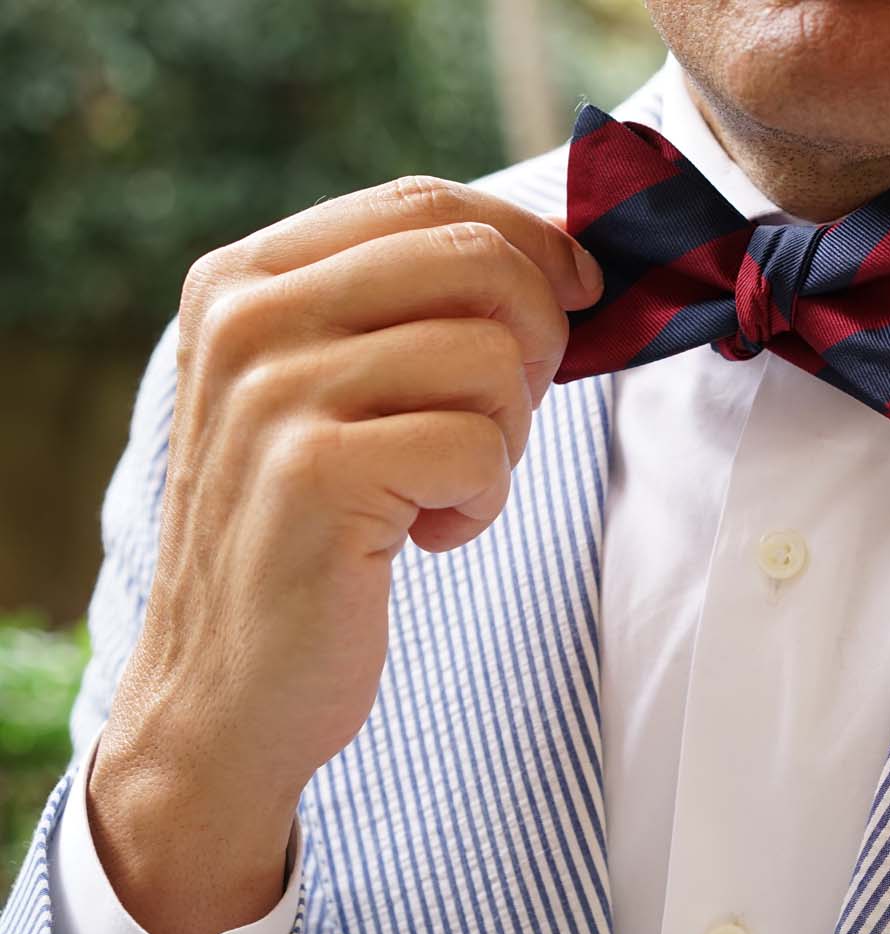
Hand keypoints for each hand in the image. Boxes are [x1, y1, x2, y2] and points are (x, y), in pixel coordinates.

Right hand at [86, 176, 602, 933]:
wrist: (229, 689)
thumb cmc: (311, 537)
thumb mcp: (333, 394)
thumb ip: (410, 312)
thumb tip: (564, 262)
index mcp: (247, 278)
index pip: (427, 202)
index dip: (529, 245)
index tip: (576, 298)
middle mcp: (247, 317)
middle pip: (476, 261)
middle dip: (534, 343)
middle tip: (499, 421)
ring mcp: (273, 392)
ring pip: (493, 356)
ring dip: (504, 438)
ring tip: (441, 489)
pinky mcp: (316, 473)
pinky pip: (480, 445)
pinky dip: (482, 501)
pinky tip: (424, 536)